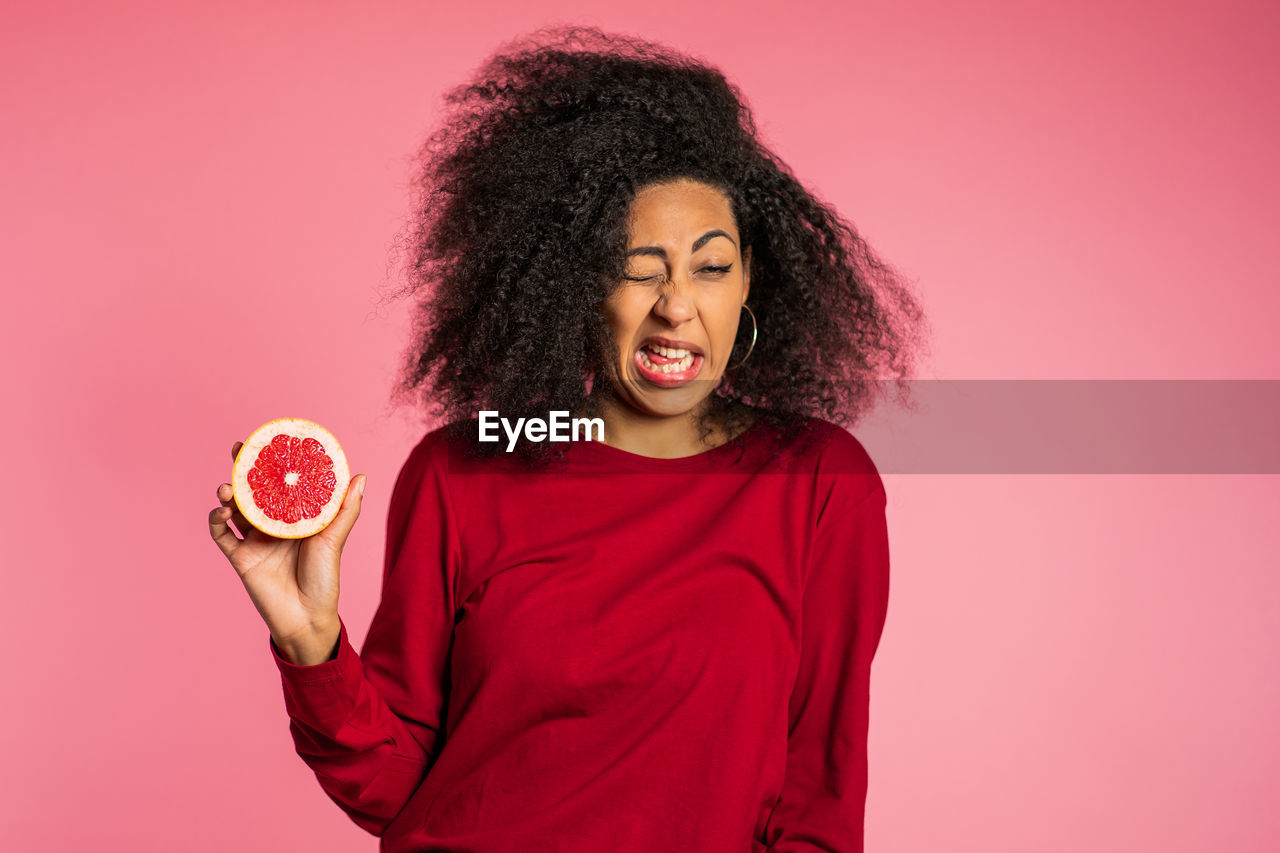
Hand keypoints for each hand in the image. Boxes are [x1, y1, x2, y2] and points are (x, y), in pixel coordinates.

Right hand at [208, 440, 366, 657]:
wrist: (306, 618)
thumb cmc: (324, 579)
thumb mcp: (335, 540)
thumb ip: (345, 509)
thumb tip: (360, 475)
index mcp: (295, 517)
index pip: (281, 483)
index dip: (273, 463)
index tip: (268, 441)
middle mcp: (273, 525)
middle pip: (254, 490)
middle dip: (244, 469)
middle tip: (238, 449)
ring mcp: (255, 540)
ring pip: (234, 508)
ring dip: (228, 493)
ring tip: (227, 487)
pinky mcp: (240, 557)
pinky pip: (221, 535)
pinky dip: (216, 520)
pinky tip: (220, 511)